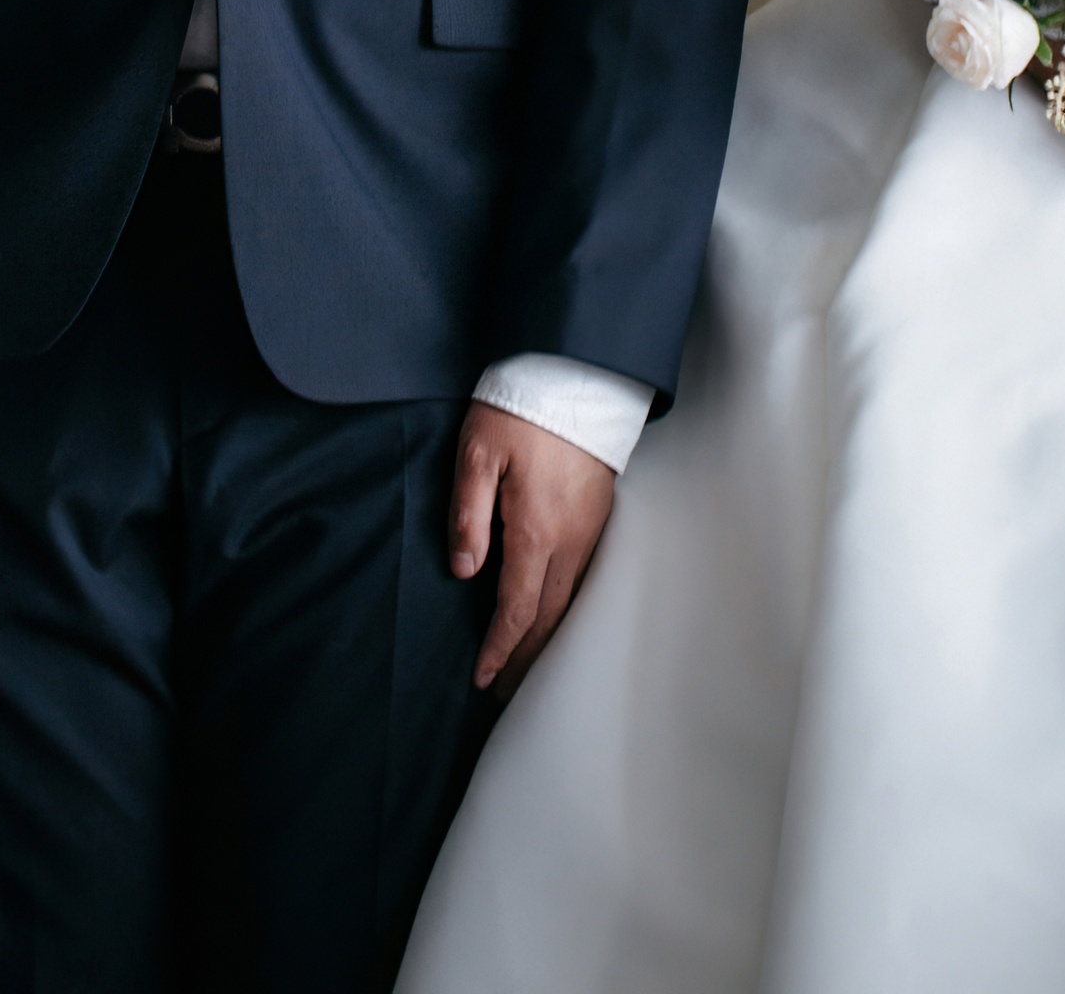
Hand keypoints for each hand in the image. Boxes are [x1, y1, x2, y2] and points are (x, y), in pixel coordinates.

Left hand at [448, 403, 615, 697]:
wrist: (579, 373)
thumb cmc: (521, 408)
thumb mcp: (477, 452)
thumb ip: (467, 514)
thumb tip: (464, 572)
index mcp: (537, 530)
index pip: (517, 608)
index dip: (499, 648)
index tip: (482, 678)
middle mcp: (570, 539)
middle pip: (548, 616)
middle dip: (525, 658)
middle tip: (504, 691)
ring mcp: (591, 527)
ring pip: (570, 600)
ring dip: (547, 637)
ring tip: (526, 664)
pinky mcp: (599, 513)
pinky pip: (582, 576)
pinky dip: (564, 607)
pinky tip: (552, 612)